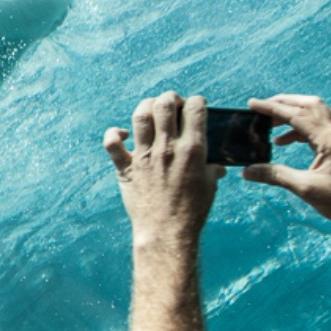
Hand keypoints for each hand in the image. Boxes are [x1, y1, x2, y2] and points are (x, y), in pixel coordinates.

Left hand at [104, 92, 223, 249]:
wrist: (166, 232)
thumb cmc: (192, 211)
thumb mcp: (210, 185)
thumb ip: (213, 168)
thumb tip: (218, 165)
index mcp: (192, 150)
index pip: (195, 108)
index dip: (197, 101)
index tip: (196, 106)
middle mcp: (167, 148)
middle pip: (165, 104)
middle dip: (171, 98)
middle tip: (173, 105)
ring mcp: (144, 156)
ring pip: (140, 115)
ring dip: (146, 106)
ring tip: (151, 111)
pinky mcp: (126, 168)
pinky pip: (112, 143)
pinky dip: (114, 134)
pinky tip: (122, 134)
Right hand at [243, 94, 330, 229]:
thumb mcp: (306, 189)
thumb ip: (276, 176)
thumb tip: (248, 171)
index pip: (297, 115)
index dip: (272, 109)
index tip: (253, 104)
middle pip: (310, 105)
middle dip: (284, 103)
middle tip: (262, 107)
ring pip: (316, 113)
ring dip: (293, 114)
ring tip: (270, 125)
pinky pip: (319, 128)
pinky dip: (300, 128)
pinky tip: (286, 141)